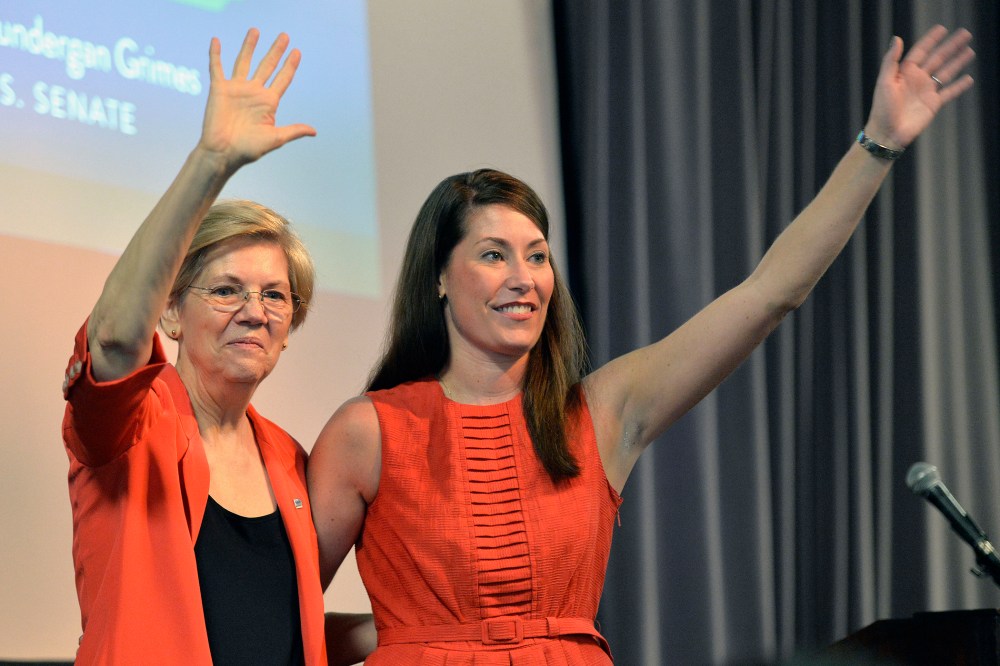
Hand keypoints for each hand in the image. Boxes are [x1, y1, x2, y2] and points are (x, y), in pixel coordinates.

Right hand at [198, 28, 316, 168]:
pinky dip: (216, 54)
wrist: (224, 153)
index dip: (290, 66)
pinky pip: (217, 68)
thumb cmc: (249, 149)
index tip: (297, 52)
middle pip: (267, 66)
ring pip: (244, 62)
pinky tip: (216, 41)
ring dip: (249, 46)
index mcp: (269, 103)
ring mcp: (237, 89)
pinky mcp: (220, 89)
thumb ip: (293, 130)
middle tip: (285, 36)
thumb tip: (314, 131)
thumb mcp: (276, 138)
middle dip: (276, 51)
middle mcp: (254, 93)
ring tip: (255, 30)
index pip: (282, 79)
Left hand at [865, 25, 973, 149]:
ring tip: (970, 51)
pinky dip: (959, 86)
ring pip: (946, 72)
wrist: (888, 133)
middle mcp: (917, 79)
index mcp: (904, 72)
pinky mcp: (933, 104)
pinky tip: (969, 79)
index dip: (931, 40)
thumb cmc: (882, 109)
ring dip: (958, 62)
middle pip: (937, 58)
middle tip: (965, 34)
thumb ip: (891, 61)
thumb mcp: (884, 82)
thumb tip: (897, 39)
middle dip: (950, 46)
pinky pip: (949, 92)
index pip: (921, 51)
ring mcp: (926, 91)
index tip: (942, 29)